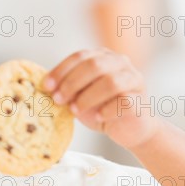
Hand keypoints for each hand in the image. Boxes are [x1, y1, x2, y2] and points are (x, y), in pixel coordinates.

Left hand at [44, 48, 160, 149]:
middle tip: (59, 99)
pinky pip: (123, 101)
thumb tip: (44, 87)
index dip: (61, 70)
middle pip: (94, 65)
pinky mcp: (140, 100)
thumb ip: (66, 88)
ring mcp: (133, 80)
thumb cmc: (100, 109)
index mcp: (102, 57)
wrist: (127, 129)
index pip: (80, 56)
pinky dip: (106, 110)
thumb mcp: (78, 96)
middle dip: (72, 83)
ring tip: (75, 110)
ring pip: (110, 82)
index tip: (47, 86)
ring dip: (88, 97)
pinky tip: (97, 117)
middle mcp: (120, 63)